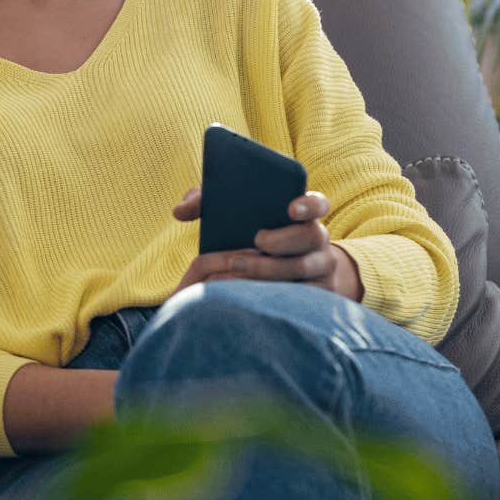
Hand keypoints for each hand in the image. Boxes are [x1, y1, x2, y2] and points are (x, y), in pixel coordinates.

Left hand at [171, 187, 363, 300]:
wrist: (279, 274)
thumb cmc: (251, 237)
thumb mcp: (234, 218)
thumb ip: (207, 203)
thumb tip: (179, 211)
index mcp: (302, 215)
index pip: (318, 203)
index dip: (309, 204)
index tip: (290, 207)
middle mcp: (317, 240)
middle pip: (313, 236)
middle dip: (285, 238)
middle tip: (258, 239)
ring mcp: (320, 268)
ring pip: (305, 268)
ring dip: (272, 267)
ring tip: (237, 265)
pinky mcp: (315, 295)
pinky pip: (303, 296)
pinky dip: (278, 293)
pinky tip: (251, 292)